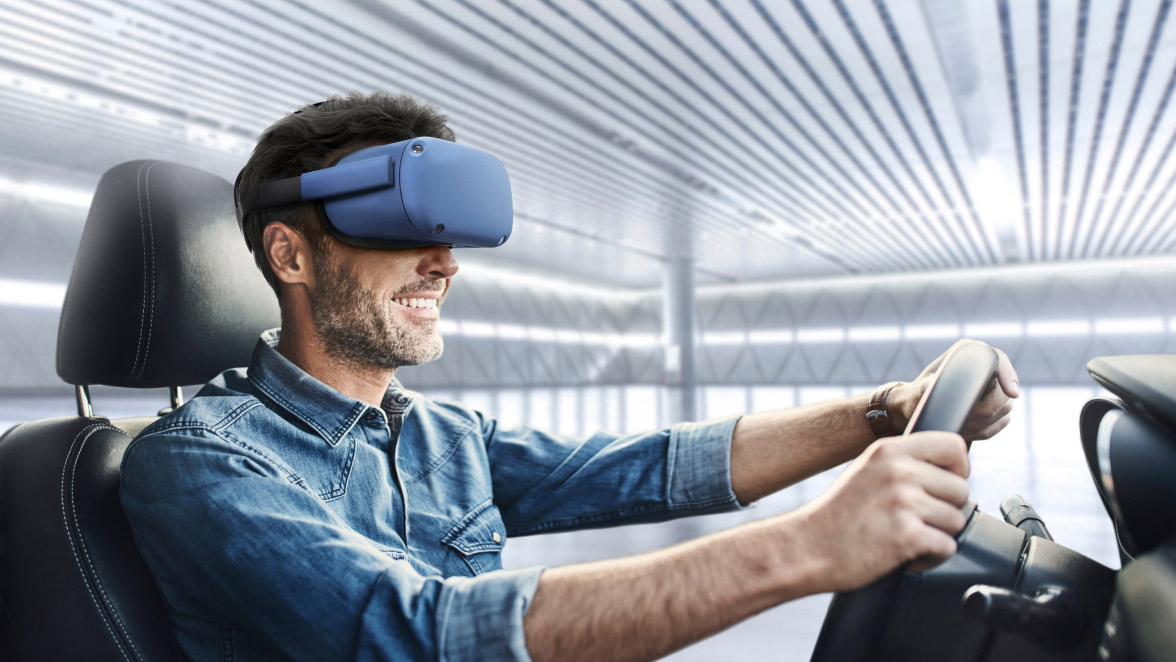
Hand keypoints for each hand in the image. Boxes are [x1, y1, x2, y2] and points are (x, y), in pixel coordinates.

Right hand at [789, 431, 970, 592]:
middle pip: (961, 489)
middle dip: (945, 510)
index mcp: (889, 450)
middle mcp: (899, 471)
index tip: (944, 486)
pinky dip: (931, 558)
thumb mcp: (866, 470)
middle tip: (917, 520)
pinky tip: (906, 555)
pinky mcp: (907, 535)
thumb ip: (903, 463)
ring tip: (907, 538)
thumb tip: (948, 470)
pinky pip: (947, 548)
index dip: (958, 469)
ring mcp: (903, 502)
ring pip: (956, 520)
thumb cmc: (837, 515)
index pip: (954, 445)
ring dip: (937, 535)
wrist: (806, 547)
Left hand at [890, 339, 1019, 440]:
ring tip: (961, 427)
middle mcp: (984, 366)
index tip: (1012, 393)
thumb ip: (932, 387)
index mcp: (969, 353)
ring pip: (1004, 410)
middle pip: (1003, 392)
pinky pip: (1001, 422)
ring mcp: (993, 387)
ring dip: (984, 423)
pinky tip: (968, 431)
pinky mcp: (995, 406)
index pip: (998, 360)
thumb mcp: (920, 390)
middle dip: (986, 411)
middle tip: (966, 422)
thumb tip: (946, 391)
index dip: (1008, 375)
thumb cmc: (917, 395)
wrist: (916, 408)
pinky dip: (986, 430)